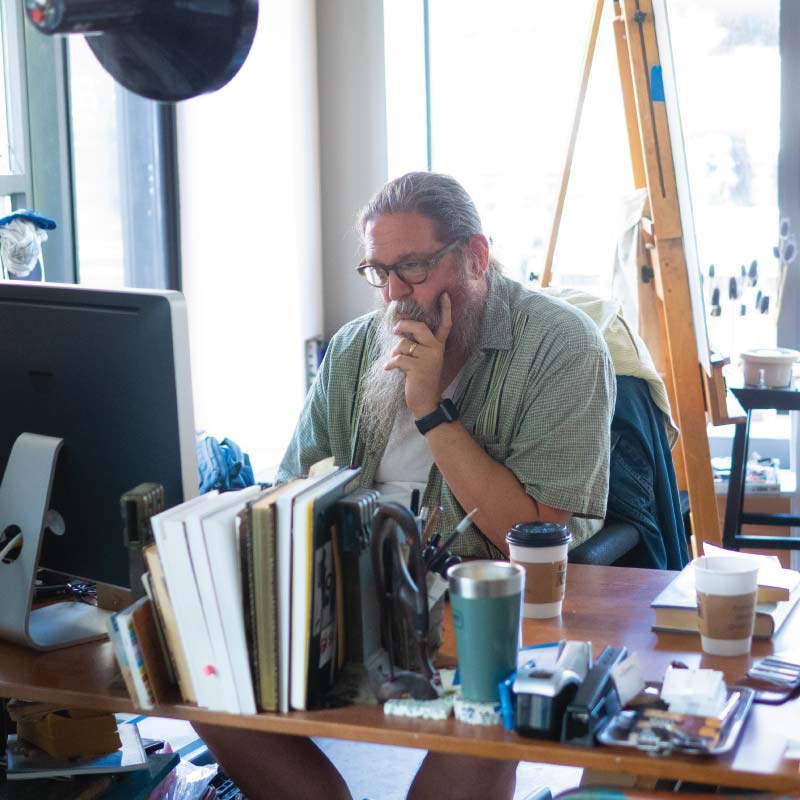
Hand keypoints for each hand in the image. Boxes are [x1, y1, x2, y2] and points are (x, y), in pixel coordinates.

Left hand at [385, 292, 451, 417]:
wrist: (425, 401)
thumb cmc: (420, 378)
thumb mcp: (422, 358)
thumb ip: (416, 343)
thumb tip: (400, 327)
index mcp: (438, 345)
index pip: (445, 324)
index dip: (445, 310)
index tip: (444, 295)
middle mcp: (436, 349)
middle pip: (420, 327)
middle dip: (405, 325)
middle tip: (396, 330)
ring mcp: (428, 358)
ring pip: (404, 345)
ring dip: (395, 353)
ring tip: (396, 363)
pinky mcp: (418, 368)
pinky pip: (398, 358)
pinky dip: (390, 363)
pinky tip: (389, 369)